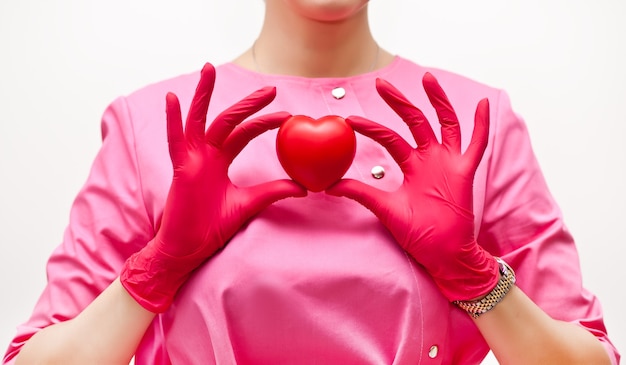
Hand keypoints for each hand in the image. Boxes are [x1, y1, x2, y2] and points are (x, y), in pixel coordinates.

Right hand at [121, 63, 305, 312]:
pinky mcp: (180, 169)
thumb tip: (305, 187)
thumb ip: (272, 191)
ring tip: (209, 68)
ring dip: (203, 94)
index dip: (264, 123)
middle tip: (270, 88)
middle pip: (228, 121)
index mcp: (220, 162)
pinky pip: (175, 140)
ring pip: (199, 120)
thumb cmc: (211, 228)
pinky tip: (173, 99)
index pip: (244, 134)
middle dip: (248, 104)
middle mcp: (205, 155)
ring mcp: (191, 159)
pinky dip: (173, 120)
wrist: (188, 250)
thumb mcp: (249, 205)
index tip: (288, 115)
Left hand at [327, 73, 497, 301]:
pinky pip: (477, 144)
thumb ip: (361, 193)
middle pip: (415, 122)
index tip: (350, 119)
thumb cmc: (419, 234)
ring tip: (427, 78)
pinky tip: (480, 104)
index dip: (371, 128)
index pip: (390, 138)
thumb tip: (330, 185)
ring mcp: (450, 163)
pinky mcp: (466, 172)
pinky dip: (480, 125)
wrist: (444, 255)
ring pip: (446, 124)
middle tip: (381, 83)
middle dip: (399, 102)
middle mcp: (431, 160)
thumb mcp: (385, 209)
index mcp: (412, 166)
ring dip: (438, 101)